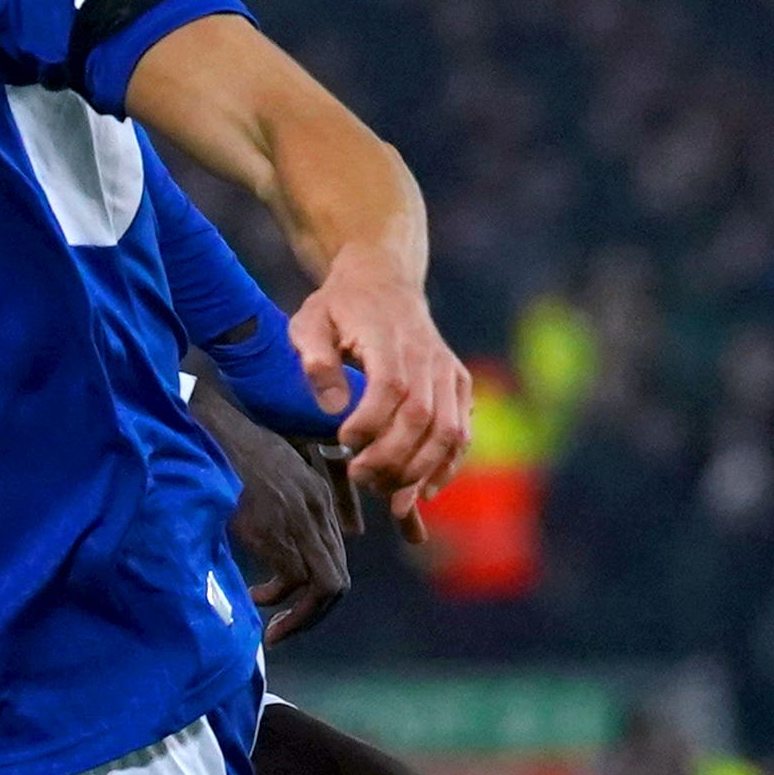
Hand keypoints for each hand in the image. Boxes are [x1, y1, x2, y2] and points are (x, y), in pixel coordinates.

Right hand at [202, 399, 355, 640]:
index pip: (336, 558)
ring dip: (301, 616)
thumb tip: (276, 551)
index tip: (289, 606)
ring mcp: (298, 519)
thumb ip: (281, 507)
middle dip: (313, 614)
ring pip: (325, 585)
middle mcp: (317, 509)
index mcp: (318, 496)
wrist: (203, 428)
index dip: (316, 592)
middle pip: (338, 580)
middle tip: (282, 629)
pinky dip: (277, 599)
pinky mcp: (273, 529)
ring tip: (272, 627)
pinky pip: (294, 579)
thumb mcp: (265, 474)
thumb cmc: (224, 450)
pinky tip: (254, 597)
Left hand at [287, 251, 466, 514]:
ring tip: (388, 496)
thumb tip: (333, 407)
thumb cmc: (340, 306)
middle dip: (392, 458)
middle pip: (421, 417)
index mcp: (389, 338)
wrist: (384, 279)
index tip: (342, 443)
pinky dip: (446, 467)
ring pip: (448, 431)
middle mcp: (427, 356)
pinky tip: (422, 492)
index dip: (369, 423)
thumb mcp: (311, 321)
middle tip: (359, 477)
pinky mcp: (459, 384)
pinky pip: (462, 433)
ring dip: (420, 471)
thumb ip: (316, 359)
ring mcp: (448, 371)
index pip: (390, 387)